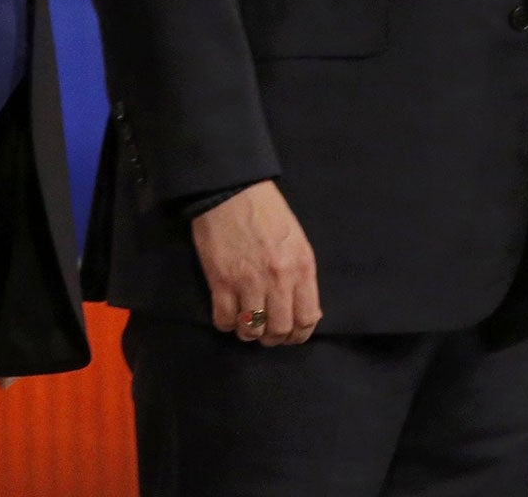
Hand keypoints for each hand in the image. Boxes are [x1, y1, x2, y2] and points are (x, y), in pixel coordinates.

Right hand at [190, 180, 320, 346]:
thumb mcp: (297, 241)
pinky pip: (225, 319)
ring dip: (249, 333)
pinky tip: (228, 316)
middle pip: (280, 329)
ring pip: (252, 329)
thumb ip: (302, 276)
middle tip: (266, 332)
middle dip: (274, 337)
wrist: (231, 190)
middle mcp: (278, 279)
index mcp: (301, 267)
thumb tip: (305, 311)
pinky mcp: (221, 280)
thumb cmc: (267, 211)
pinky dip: (227, 324)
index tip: (290, 335)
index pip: (307, 319)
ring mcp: (248, 281)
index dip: (298, 335)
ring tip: (246, 325)